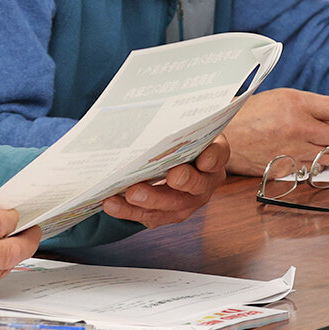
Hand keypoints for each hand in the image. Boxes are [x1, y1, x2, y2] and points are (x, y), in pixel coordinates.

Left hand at [101, 135, 228, 227]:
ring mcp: (187, 201)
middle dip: (185, 181)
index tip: (205, 159)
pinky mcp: (166, 214)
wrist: (171, 156)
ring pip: (172, 205)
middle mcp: (204, 182)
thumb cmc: (175, 137)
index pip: (218, 155)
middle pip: (197, 185)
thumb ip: (173, 123)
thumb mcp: (180, 126)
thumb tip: (146, 113)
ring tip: (130, 194)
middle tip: (172, 176)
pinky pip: (149, 216)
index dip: (213, 158)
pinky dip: (128, 211)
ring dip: (150, 200)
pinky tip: (110, 203)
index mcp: (212, 155)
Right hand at [223, 88, 328, 175]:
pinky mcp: (286, 168)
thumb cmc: (248, 113)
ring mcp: (291, 150)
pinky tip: (295, 153)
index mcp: (296, 103)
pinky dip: (311, 162)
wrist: (218, 136)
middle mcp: (297, 126)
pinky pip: (312, 168)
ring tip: (308, 141)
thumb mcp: (280, 99)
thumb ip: (310, 108)